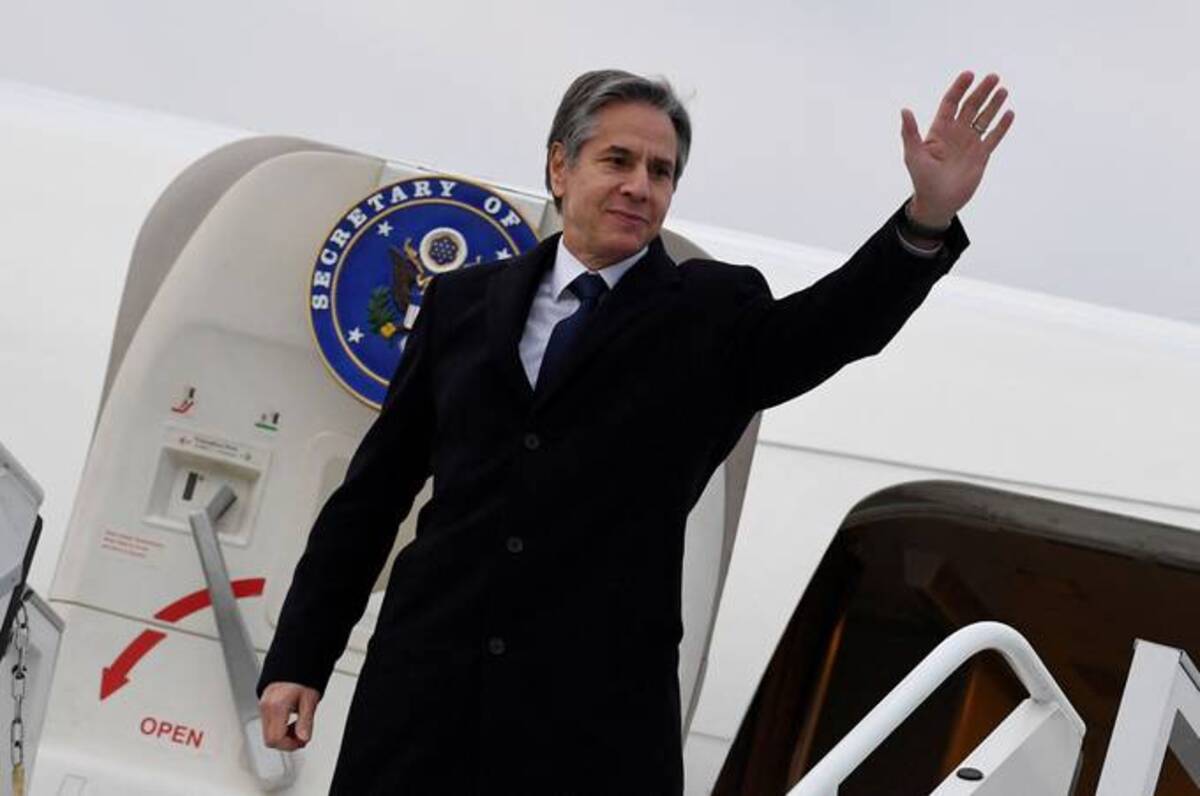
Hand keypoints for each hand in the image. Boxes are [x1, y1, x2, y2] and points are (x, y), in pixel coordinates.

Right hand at [259, 681, 320, 749]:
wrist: (295, 660)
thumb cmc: (302, 676)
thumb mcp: (310, 699)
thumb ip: (306, 721)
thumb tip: (303, 739)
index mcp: (276, 707)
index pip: (275, 739)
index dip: (290, 745)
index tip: (302, 742)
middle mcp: (265, 707)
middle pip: (269, 739)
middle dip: (286, 742)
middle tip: (301, 737)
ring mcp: (262, 706)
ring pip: (268, 733)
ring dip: (283, 735)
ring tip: (298, 727)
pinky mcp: (264, 705)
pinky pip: (268, 724)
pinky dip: (279, 727)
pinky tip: (291, 721)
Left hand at [900, 71, 1014, 226]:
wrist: (938, 203)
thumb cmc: (922, 180)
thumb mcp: (913, 155)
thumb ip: (910, 133)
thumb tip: (904, 110)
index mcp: (939, 130)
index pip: (950, 103)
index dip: (959, 88)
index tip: (969, 75)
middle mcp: (956, 133)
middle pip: (970, 106)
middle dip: (981, 91)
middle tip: (993, 77)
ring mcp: (969, 143)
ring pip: (984, 118)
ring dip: (993, 104)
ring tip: (1003, 90)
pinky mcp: (981, 155)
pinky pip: (994, 137)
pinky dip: (1002, 126)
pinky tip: (1009, 113)